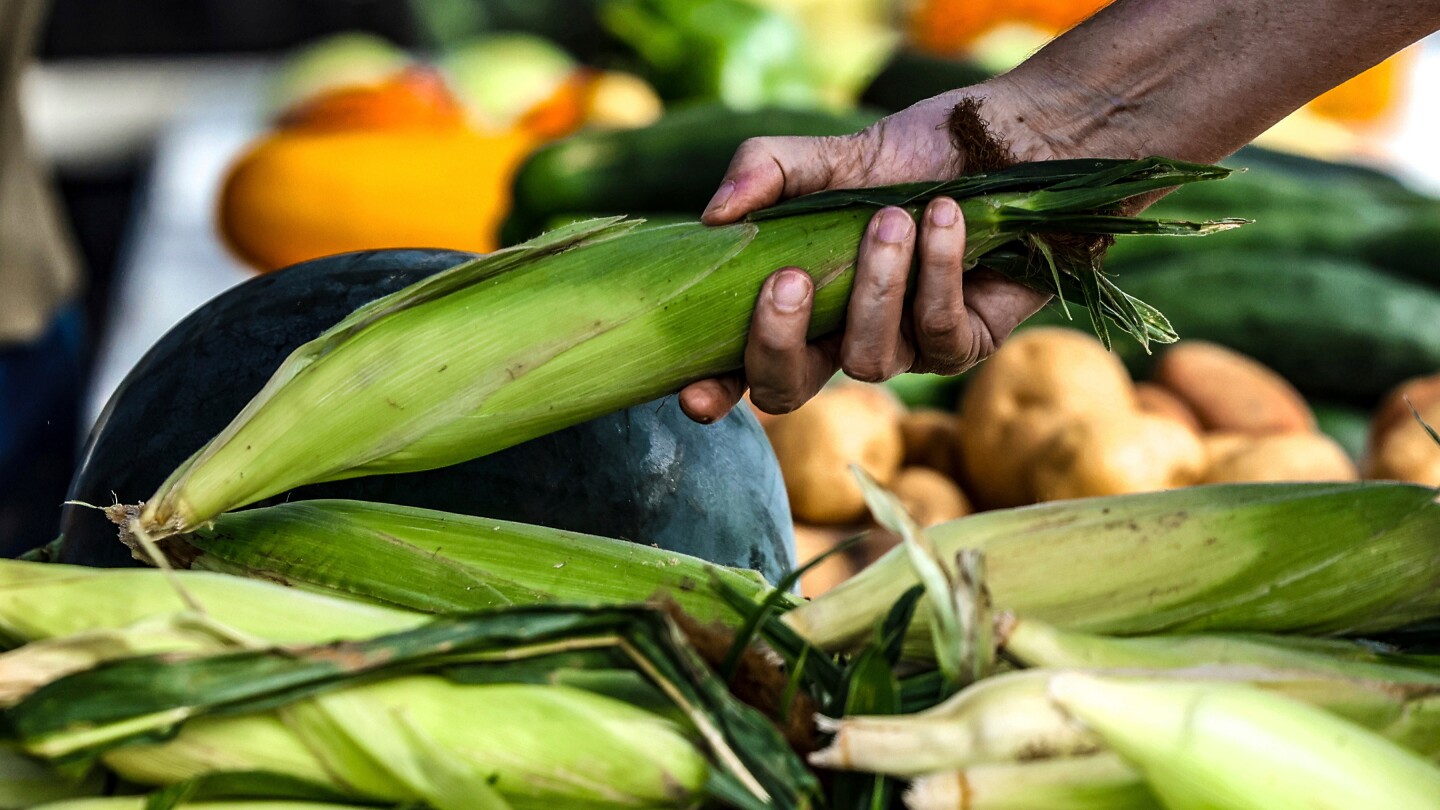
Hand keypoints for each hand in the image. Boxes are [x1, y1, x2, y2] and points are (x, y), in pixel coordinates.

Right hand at [679, 84, 1056, 422]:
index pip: (743, 364)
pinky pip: (938, 335)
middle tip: (787, 278)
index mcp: (801, 305)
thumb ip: (768, 171)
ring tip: (893, 219)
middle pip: (789, 390)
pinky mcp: (966, 345)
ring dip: (876, 287)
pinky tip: (943, 218)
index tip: (693, 393)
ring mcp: (905, 349)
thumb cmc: (921, 154)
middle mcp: (844, 338)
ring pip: (868, 361)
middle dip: (778, 342)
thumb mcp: (837, 153)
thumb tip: (715, 215)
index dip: (715, 389)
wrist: (1017, 144)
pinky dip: (935, 272)